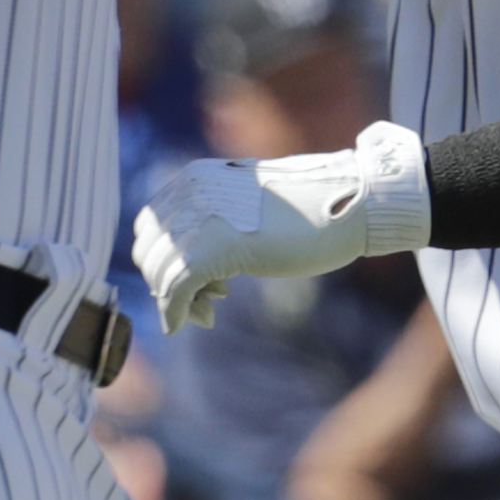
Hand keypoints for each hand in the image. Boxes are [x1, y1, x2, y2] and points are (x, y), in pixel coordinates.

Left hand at [132, 121, 430, 332]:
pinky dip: (175, 310)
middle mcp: (189, 192)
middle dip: (168, 283)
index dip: (165, 260)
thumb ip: (215, 228)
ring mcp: (201, 217)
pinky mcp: (217, 246)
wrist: (350, 203)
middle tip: (206, 301)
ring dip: (177, 301)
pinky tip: (194, 321)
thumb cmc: (310, 208)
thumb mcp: (249, 209)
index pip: (150, 227)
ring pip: (159, 272)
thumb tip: (192, 270)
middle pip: (149, 251)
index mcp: (193, 177)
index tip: (196, 281)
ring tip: (210, 309)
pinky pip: (175, 287)